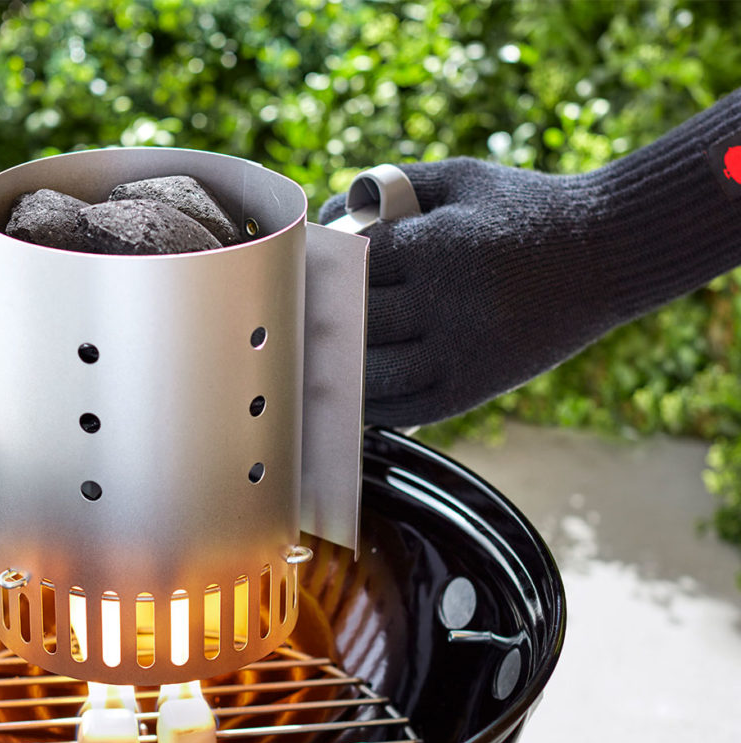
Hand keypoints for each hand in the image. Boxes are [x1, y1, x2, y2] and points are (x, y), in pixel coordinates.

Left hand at [321, 158, 615, 425]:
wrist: (607, 253)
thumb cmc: (524, 209)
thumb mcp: (461, 179)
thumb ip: (393, 187)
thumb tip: (328, 215)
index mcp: (439, 247)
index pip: (349, 265)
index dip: (316, 268)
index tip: (296, 271)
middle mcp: (447, 304)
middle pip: (353, 322)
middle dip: (318, 317)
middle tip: (292, 316)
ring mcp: (461, 353)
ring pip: (371, 374)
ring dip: (336, 367)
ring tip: (312, 356)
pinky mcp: (473, 389)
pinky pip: (402, 407)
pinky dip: (369, 401)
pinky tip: (352, 386)